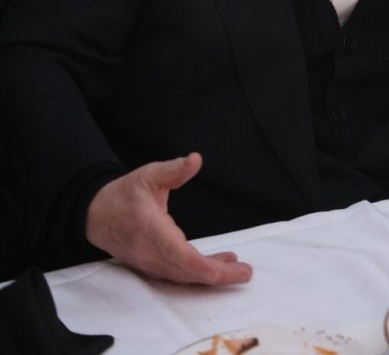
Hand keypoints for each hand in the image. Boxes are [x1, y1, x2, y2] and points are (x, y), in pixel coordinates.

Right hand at [85, 152, 252, 284]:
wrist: (96, 215)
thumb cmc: (124, 194)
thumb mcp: (149, 174)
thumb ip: (174, 169)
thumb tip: (196, 159)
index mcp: (150, 228)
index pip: (179, 255)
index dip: (204, 265)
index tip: (228, 266)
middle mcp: (150, 252)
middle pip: (187, 272)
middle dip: (218, 276)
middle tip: (246, 272)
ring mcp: (149, 263)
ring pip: (184, 277)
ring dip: (212, 275)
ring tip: (238, 268)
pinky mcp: (151, 266)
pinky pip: (178, 274)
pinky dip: (199, 273)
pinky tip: (218, 265)